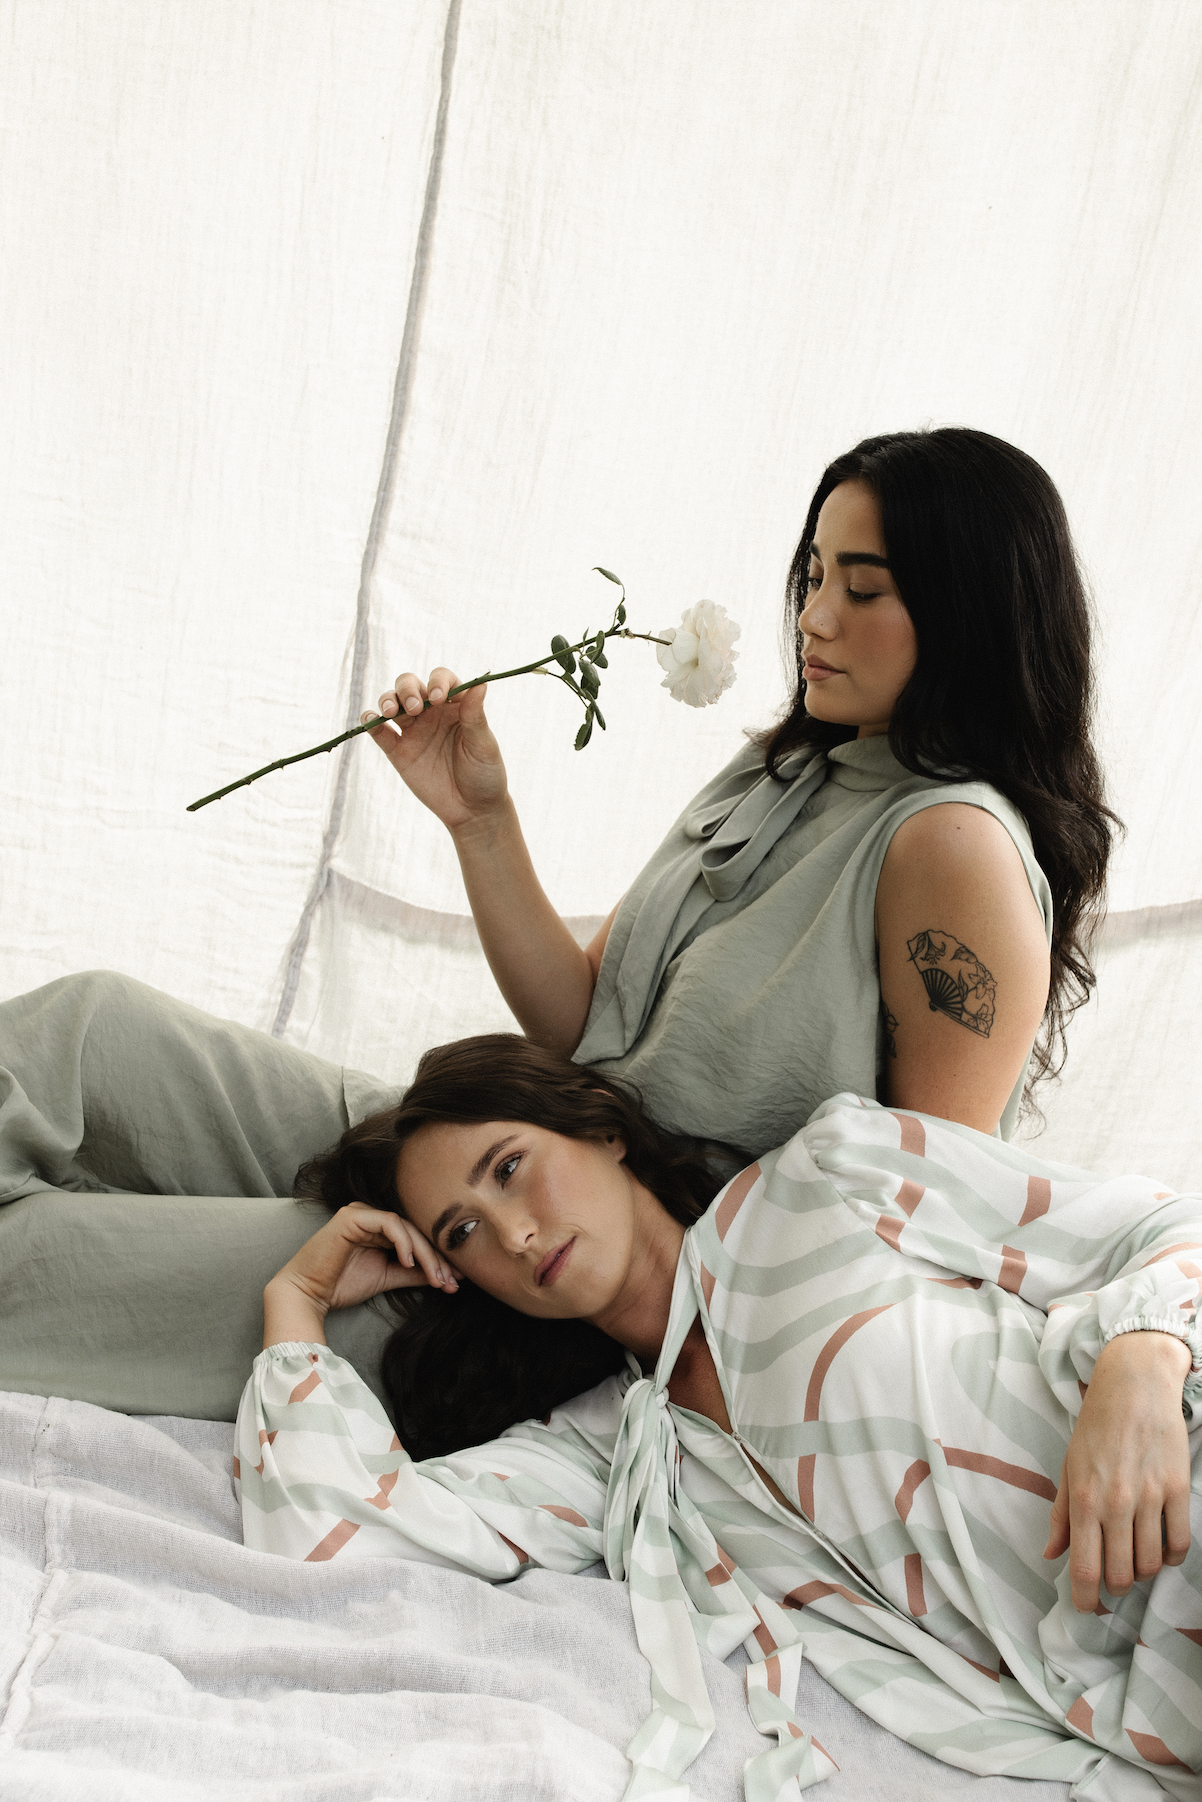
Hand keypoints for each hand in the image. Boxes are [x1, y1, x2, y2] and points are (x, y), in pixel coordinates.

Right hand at [263, 1204, 457, 1348]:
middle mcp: (371, 1216)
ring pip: (406, 1228)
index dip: (438, 1258)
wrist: (308, 1295)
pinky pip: (388, 1223)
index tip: (456, 1281)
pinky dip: (403, 1242)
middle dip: (437, 1258)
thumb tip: (446, 1275)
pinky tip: (410, 1262)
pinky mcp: (352, 1217)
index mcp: (379, 1227)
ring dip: (425, 1254)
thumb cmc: (341, 1285)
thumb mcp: (387, 1277)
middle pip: (415, 1231)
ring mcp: (361, 1213)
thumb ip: (412, 1272)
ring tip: (436, 1278)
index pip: (417, 1237)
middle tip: (452, 1281)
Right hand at [362, 667, 508, 833]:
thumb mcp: (483, 745)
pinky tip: (370, 720)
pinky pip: (380, 732)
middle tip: (414, 707)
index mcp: (455, 706)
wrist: (471, 810)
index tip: (438, 697)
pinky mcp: (398, 751)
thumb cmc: (484, 774)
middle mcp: (431, 713)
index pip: (442, 680)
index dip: (438, 682)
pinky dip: (370, 722)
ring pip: (392, 703)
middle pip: (411, 685)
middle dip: (407, 688)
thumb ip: (475, 716)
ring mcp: (413, 731)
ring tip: (390, 712)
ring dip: (388, 700)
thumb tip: (481, 683)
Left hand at [1044, 1330, 1191, 1611]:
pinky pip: (1180, 1544)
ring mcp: (1149, 1499)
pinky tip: (1162, 1548)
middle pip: (1121, 1574)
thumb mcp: (1068, 1468)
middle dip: (1115, 1587)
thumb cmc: (1095, 1427)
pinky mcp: (1176, 1491)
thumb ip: (1061, 1516)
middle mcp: (1115, 1503)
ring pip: (1151, 1565)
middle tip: (1113, 1578)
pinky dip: (1171, 1557)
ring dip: (1143, 1573)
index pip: (1084, 1567)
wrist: (1133, 1387)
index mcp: (1083, 1499)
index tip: (1086, 1608)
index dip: (1085, 1598)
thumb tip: (1051, 1555)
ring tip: (1135, 1560)